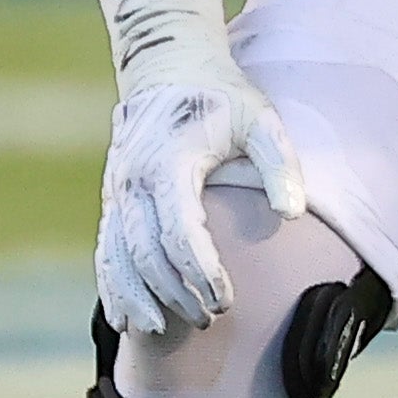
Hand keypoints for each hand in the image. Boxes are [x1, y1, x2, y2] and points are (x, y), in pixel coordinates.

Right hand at [93, 0, 306, 338]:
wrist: (169, 67)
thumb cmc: (224, 98)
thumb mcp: (261, 120)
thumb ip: (279, 165)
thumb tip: (291, 213)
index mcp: (168, 163)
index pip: (178, 232)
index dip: (201, 272)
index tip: (227, 300)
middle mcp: (132, 181)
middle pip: (146, 253)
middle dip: (176, 293)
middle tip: (211, 319)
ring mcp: (117, 192)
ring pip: (117, 258)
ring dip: (138, 299)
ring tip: (166, 330)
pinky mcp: (113, 200)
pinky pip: (105, 252)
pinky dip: (113, 288)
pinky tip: (128, 320)